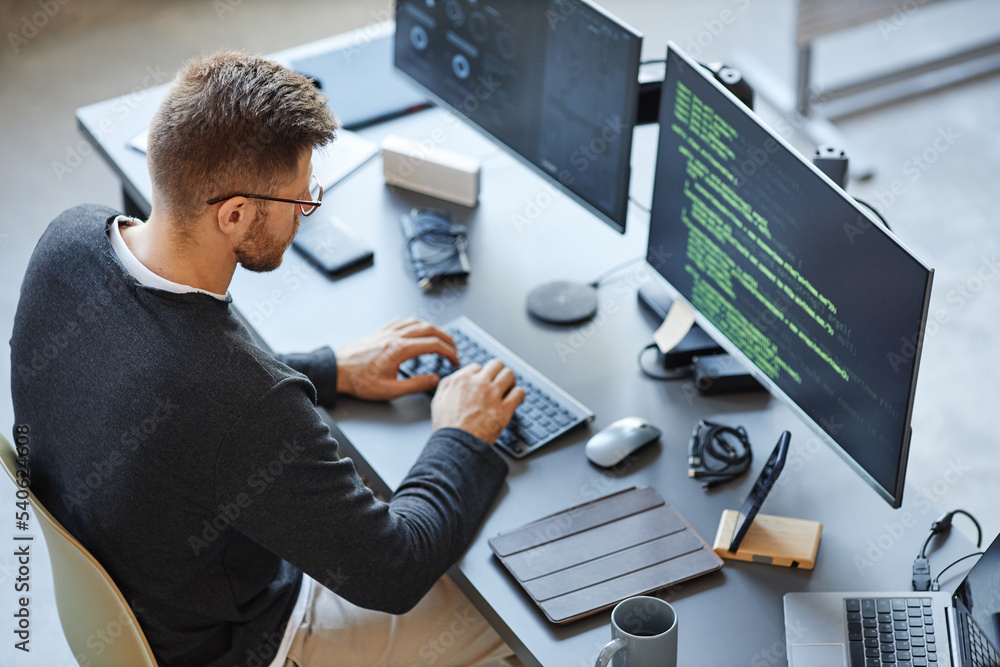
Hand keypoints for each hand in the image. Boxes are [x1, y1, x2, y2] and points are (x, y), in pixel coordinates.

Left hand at [335, 318, 459, 400]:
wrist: (337, 370)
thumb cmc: (360, 381)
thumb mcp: (390, 390)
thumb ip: (416, 384)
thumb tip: (435, 379)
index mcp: (400, 350)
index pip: (434, 345)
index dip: (449, 352)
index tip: (455, 360)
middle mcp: (396, 336)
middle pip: (430, 329)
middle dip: (446, 338)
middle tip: (454, 349)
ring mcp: (388, 331)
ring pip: (417, 322)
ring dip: (433, 329)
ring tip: (440, 339)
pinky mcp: (381, 331)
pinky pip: (403, 321)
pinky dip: (416, 324)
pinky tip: (417, 330)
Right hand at [431, 359, 524, 443]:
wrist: (455, 445)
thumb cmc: (447, 427)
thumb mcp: (438, 400)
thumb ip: (448, 385)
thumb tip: (455, 379)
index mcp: (461, 379)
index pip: (478, 367)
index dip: (481, 375)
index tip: (484, 382)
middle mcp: (478, 383)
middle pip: (496, 365)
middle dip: (498, 372)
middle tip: (499, 381)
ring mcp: (493, 395)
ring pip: (509, 375)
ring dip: (510, 381)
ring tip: (509, 388)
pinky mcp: (504, 409)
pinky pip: (519, 393)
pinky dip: (519, 395)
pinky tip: (515, 399)